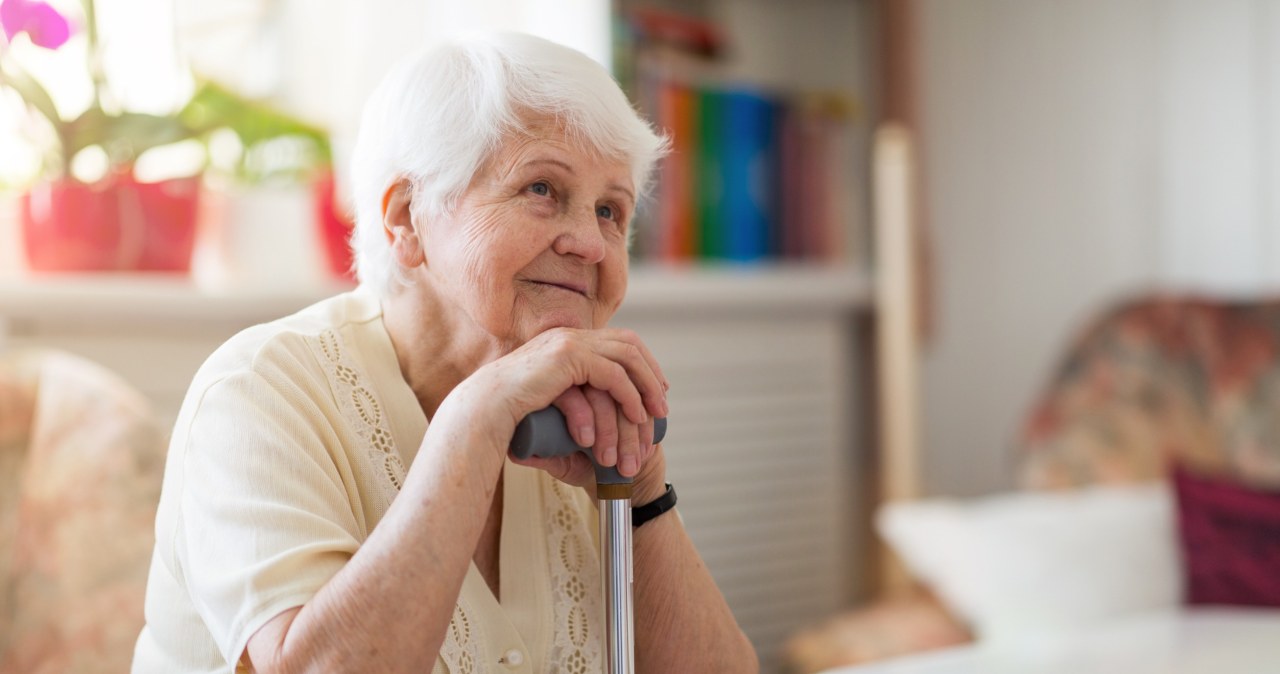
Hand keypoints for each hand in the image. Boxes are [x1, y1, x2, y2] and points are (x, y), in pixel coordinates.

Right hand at [454, 327, 668, 489]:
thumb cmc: (510, 412)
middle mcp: (570, 335)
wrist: (484, 409)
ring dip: (645, 386)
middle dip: (651, 373)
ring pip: (626, 357)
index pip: (617, 340)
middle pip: (629, 343)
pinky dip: (628, 396)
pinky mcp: (567, 358)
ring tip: (655, 415)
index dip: (642, 363)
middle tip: (662, 404)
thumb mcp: (548, 398)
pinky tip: (635, 415)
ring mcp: (569, 342)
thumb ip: (569, 394)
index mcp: (565, 340)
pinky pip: (612, 375)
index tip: (655, 390)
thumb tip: (590, 411)